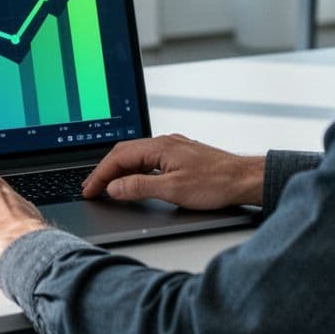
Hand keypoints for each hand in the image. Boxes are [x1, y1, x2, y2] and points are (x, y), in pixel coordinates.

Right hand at [82, 134, 264, 209]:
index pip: (118, 157)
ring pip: (136, 155)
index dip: (100, 175)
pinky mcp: (180, 156)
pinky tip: (133, 179)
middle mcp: (164, 142)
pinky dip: (133, 169)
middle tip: (91, 188)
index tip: (89, 190)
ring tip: (106, 186)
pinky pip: (148, 159)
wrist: (245, 180)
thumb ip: (139, 187)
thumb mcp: (173, 190)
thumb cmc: (217, 183)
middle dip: (104, 170)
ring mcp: (173, 148)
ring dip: (118, 170)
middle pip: (124, 152)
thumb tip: (114, 188)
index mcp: (159, 147)